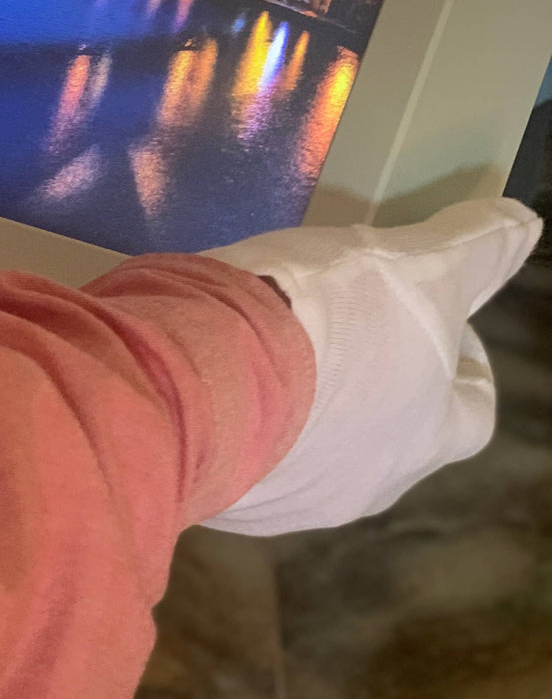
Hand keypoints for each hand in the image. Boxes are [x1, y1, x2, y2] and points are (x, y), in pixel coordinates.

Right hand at [199, 197, 540, 534]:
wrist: (201, 370)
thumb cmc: (324, 316)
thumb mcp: (410, 264)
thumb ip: (471, 247)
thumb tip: (524, 223)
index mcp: (425, 436)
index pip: (473, 410)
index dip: (465, 362)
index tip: (440, 317)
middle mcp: (368, 483)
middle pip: (395, 438)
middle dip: (383, 384)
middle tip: (349, 323)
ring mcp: (293, 497)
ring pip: (318, 452)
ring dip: (312, 406)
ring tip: (276, 344)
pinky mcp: (225, 494)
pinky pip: (250, 456)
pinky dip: (250, 419)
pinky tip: (224, 373)